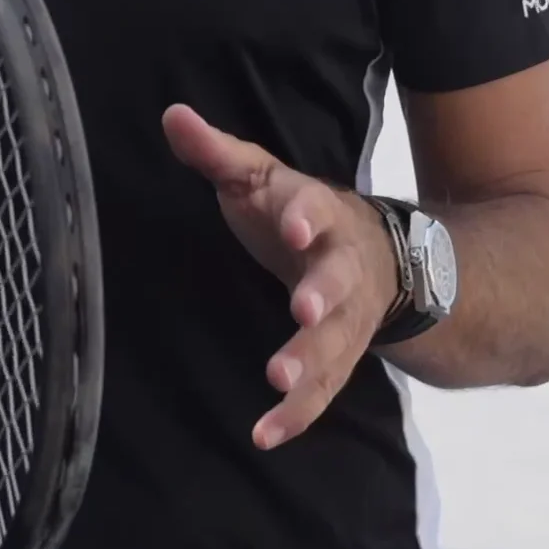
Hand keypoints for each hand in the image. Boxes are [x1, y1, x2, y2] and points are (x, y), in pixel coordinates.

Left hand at [163, 104, 400, 451]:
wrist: (377, 256)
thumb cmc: (297, 211)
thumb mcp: (259, 174)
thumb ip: (216, 151)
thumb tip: (171, 114)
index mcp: (319, 213)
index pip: (314, 207)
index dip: (306, 215)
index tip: (297, 224)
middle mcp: (340, 268)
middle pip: (337, 282)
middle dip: (321, 296)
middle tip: (303, 312)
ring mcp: (345, 319)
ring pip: (333, 345)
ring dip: (309, 364)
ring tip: (277, 383)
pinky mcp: (338, 360)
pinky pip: (322, 393)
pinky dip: (296, 416)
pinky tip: (264, 435)